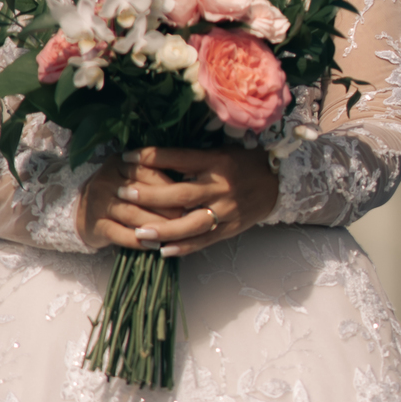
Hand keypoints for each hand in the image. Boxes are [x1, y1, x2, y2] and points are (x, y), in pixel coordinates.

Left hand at [77, 145, 278, 255]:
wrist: (277, 181)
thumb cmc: (243, 160)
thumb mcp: (220, 150)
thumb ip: (192, 156)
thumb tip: (154, 155)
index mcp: (216, 161)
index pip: (179, 158)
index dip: (151, 157)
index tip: (127, 156)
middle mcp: (220, 187)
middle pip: (180, 193)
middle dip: (149, 194)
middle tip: (123, 193)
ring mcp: (225, 211)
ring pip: (190, 224)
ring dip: (162, 229)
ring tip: (138, 231)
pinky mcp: (229, 230)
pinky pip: (204, 241)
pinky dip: (183, 248)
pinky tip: (163, 251)